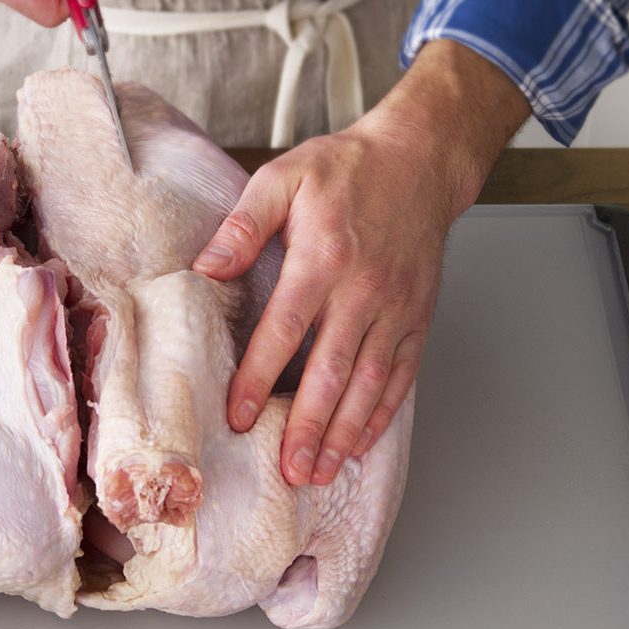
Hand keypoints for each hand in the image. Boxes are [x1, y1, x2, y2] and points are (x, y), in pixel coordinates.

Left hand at [193, 40, 530, 485]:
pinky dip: (383, 414)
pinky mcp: (417, 318)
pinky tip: (360, 443)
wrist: (421, 159)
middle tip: (287, 469)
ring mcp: (395, 308)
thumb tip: (207, 266)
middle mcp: (363, 290)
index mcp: (324, 257)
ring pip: (370, 383)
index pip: (286, 328)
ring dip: (344, 432)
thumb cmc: (348, 169)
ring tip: (318, 470)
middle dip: (308, 425)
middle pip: (332, 370)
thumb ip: (244, 223)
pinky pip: (402, 375)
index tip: (238, 414)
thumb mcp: (284, 177)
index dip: (260, 376)